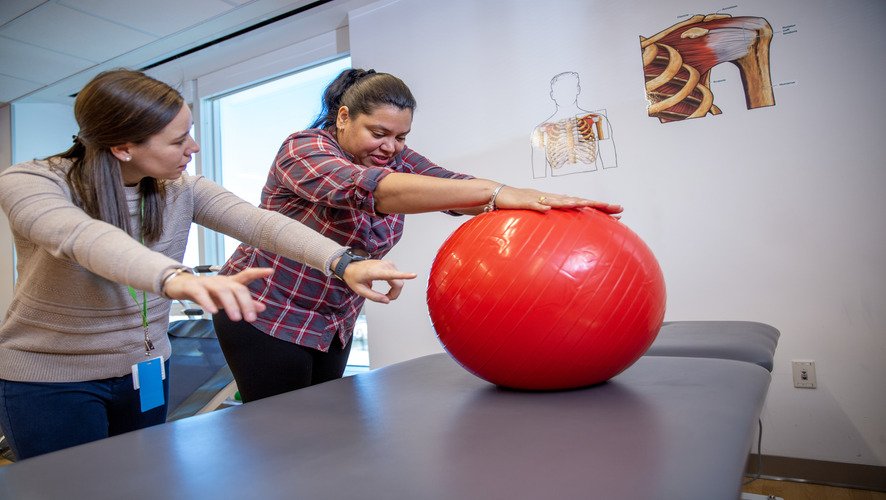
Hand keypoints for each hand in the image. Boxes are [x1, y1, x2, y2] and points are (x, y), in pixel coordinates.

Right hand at [162, 268, 273, 321]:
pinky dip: (207, 302)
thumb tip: (263, 307)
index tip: (270, 271)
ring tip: (236, 318)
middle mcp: (221, 281)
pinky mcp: (192, 287)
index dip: (258, 272)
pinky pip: (201, 293)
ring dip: (230, 304)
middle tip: (250, 318)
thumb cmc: (208, 292)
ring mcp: (207, 283)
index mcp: (230, 283)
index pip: (246, 275)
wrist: (180, 285)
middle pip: (237, 288)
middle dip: (245, 303)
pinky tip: (213, 311)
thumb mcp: (228, 299)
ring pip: (222, 291)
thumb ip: (245, 302)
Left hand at [341, 260, 416, 303]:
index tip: (414, 275)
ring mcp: (388, 264)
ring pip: (399, 280)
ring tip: (385, 293)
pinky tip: (388, 286)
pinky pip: (397, 277)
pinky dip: (394, 284)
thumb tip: (387, 300)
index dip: (405, 275)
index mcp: (375, 272)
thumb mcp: (360, 290)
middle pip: (399, 283)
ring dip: (395, 289)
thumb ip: (374, 297)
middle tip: (387, 299)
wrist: (350, 265)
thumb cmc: (354, 277)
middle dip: (396, 294)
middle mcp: (384, 266)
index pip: (392, 275)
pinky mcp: (390, 264)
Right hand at [494, 186, 623, 214]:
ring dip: (573, 203)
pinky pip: (532, 205)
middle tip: (617, 207)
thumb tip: (569, 225)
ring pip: (559, 200)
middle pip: (578, 200)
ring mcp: (539, 199)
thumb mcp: (540, 213)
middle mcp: (552, 198)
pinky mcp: (524, 202)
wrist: (497, 193)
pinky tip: (547, 209)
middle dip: (597, 204)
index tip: (619, 212)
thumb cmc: (520, 205)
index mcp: (557, 202)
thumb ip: (554, 218)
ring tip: (588, 205)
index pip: (583, 204)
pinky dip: (539, 207)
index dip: (601, 207)